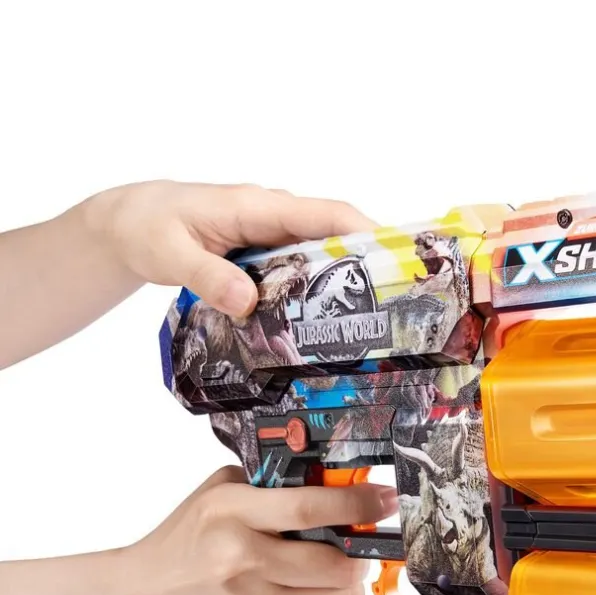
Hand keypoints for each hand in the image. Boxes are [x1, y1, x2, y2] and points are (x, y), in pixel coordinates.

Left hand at [84, 181, 375, 317]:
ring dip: (348, 280)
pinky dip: (320, 289)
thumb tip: (248, 301)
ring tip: (375, 318)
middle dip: (369, 261)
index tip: (397, 256)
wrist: (131, 223)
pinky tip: (329, 321)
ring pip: (322, 254)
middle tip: (399, 300)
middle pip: (335, 234)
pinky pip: (304, 268)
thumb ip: (208, 277)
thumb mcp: (170, 254)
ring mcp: (273, 235)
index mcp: (256, 206)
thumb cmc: (148, 229)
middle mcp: (274, 216)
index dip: (364, 232)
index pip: (324, 213)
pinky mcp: (268, 254)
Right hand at [119, 467, 397, 594]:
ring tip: (334, 580)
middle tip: (355, 552)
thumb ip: (266, 485)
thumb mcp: (215, 497)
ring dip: (350, 588)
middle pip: (338, 563)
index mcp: (232, 516)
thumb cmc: (181, 548)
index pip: (311, 507)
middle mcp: (243, 562)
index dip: (359, 503)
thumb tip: (330, 483)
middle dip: (359, 556)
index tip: (383, 500)